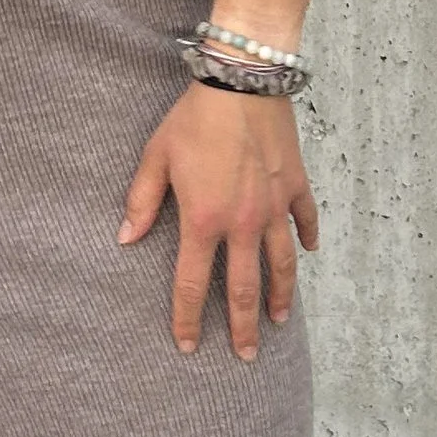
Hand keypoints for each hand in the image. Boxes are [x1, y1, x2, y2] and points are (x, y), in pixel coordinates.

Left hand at [118, 82, 317, 359]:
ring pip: (281, 265)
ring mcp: (274, 207)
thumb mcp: (157, 156)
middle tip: (247, 355)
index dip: (187, 319)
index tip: (188, 346)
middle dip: (243, 327)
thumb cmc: (194, 117)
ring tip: (280, 320)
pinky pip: (305, 220)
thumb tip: (127, 238)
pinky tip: (309, 252)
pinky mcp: (295, 185)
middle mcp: (242, 223)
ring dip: (281, 296)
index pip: (191, 284)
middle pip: (242, 288)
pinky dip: (308, 238)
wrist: (243, 81)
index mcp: (203, 221)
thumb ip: (142, 200)